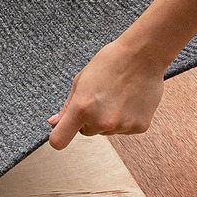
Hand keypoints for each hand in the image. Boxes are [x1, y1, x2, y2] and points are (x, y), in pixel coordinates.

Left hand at [47, 39, 165, 149]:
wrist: (142, 56)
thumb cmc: (110, 63)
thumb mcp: (80, 81)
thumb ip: (67, 106)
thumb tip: (54, 123)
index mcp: (81, 108)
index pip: (59, 140)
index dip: (57, 137)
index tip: (61, 132)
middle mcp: (101, 121)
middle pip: (86, 131)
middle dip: (89, 119)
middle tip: (100, 97)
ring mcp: (121, 126)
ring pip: (106, 130)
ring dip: (108, 118)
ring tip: (117, 95)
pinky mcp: (139, 127)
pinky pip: (124, 129)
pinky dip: (125, 118)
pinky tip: (130, 100)